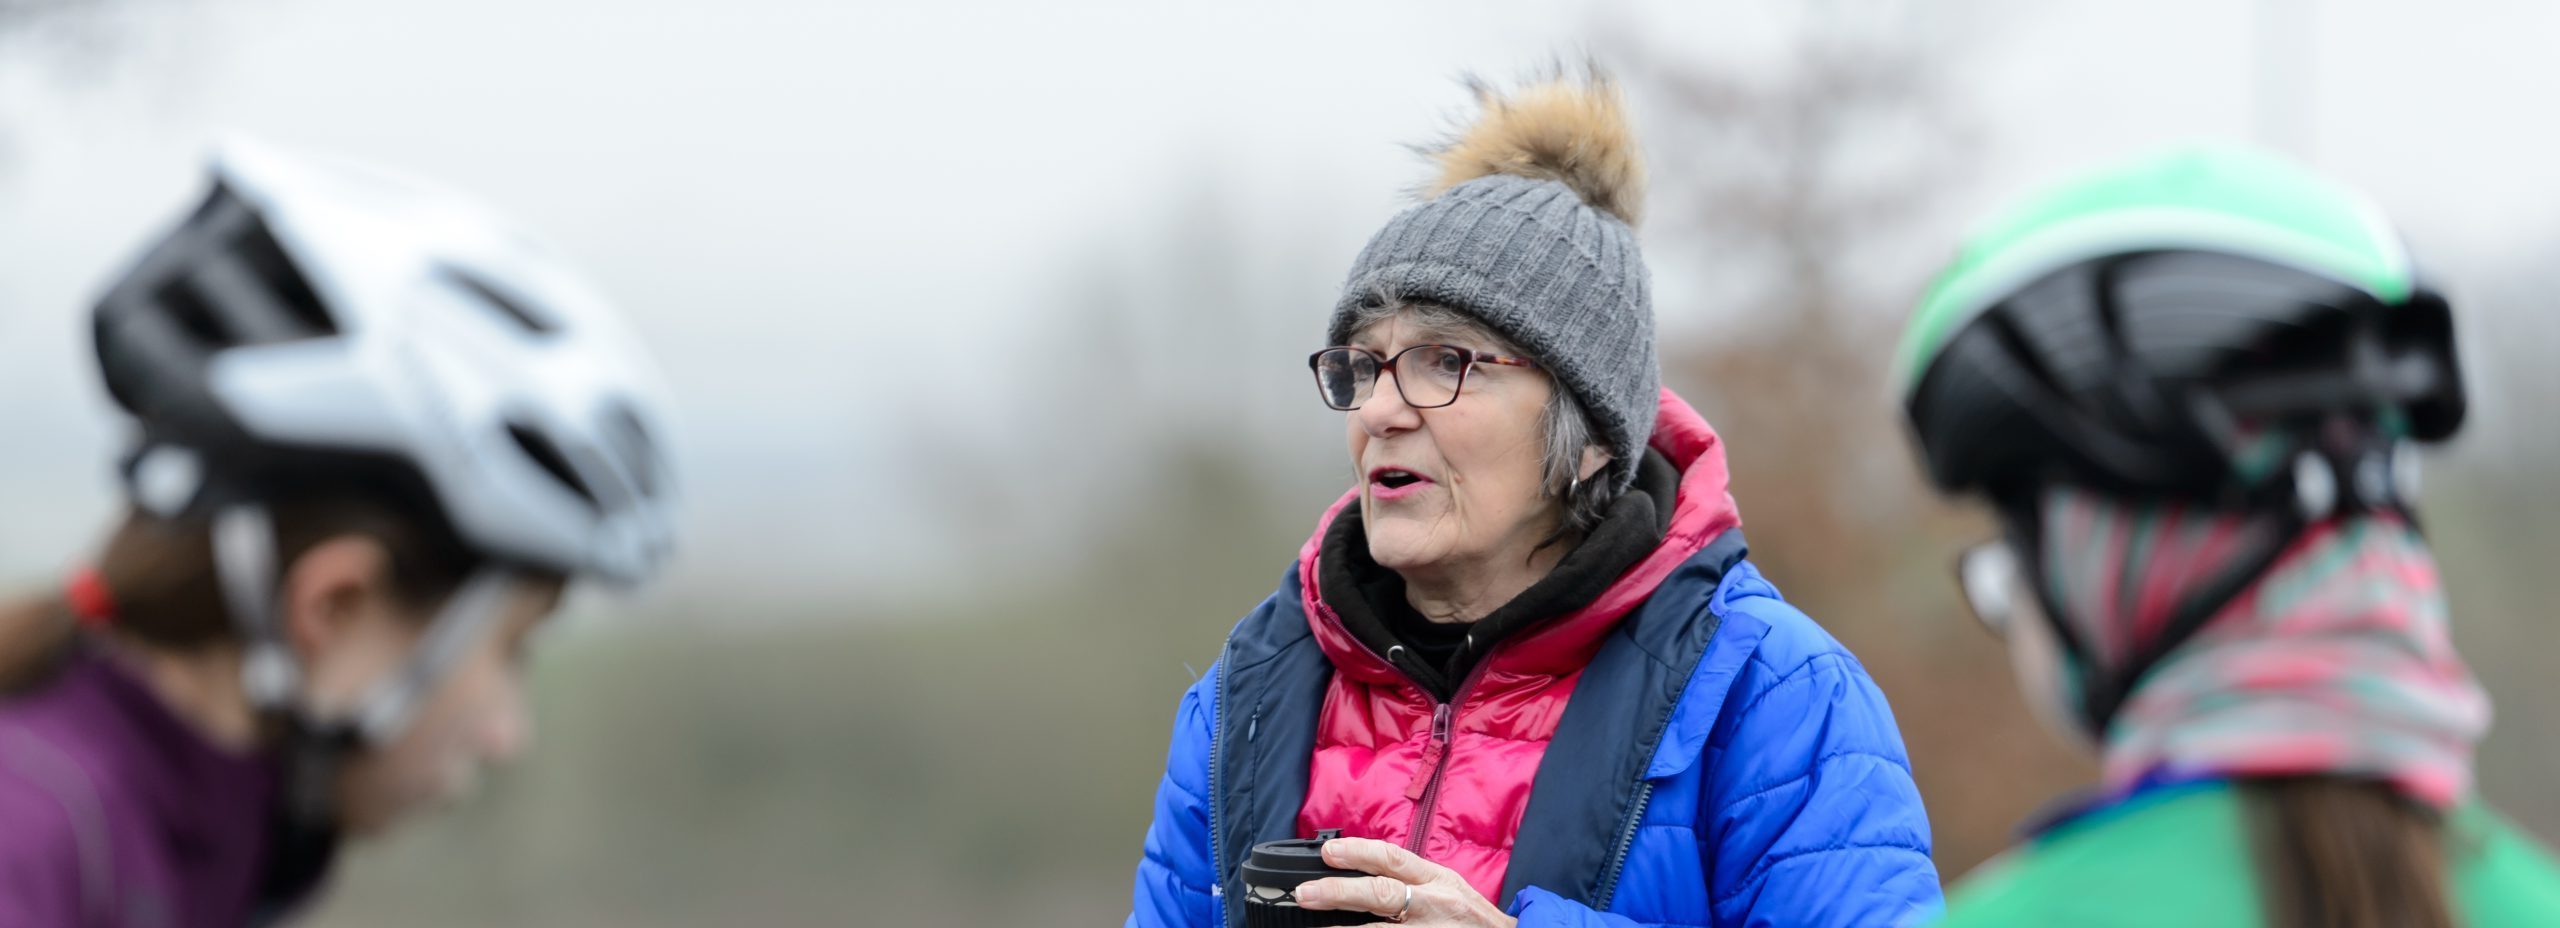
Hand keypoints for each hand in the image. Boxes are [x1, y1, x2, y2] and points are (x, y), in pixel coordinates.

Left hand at [1292, 837, 1517, 926]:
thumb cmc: (1472, 918)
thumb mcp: (1447, 888)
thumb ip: (1411, 880)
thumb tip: (1360, 873)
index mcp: (1437, 880)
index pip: (1394, 858)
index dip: (1359, 852)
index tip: (1328, 852)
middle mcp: (1434, 904)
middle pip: (1381, 894)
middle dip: (1339, 892)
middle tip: (1305, 893)